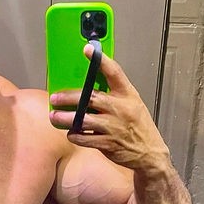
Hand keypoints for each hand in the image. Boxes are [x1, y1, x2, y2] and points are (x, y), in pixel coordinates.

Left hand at [49, 45, 168, 169]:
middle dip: (69, 97)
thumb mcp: (132, 104)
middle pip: (90, 97)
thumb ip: (114, 95)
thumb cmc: (138, 127)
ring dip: (65, 118)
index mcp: (128, 95)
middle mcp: (121, 109)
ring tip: (54, 116)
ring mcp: (114, 127)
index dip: (101, 60)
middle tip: (55, 97)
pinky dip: (75, 135)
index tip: (87, 50)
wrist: (149, 153)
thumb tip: (89, 87)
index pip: (114, 73)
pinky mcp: (108, 143)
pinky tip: (72, 133)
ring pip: (83, 120)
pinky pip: (84, 138)